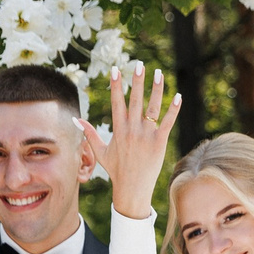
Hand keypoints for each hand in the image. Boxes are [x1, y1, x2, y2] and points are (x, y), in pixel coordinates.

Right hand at [77, 63, 180, 222]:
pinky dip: (173, 109)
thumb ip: (89, 133)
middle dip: (137, 81)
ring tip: (159, 73)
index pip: (116, 102)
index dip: (116, 84)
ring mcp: (146, 136)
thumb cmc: (116, 170)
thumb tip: (76, 119)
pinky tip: (178, 96)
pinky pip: (167, 122)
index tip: (116, 69)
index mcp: (118, 130)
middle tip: (140, 64)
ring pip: (152, 108)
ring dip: (156, 90)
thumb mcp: (99, 151)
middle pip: (134, 100)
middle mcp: (132, 130)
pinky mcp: (159, 142)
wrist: (132, 189)